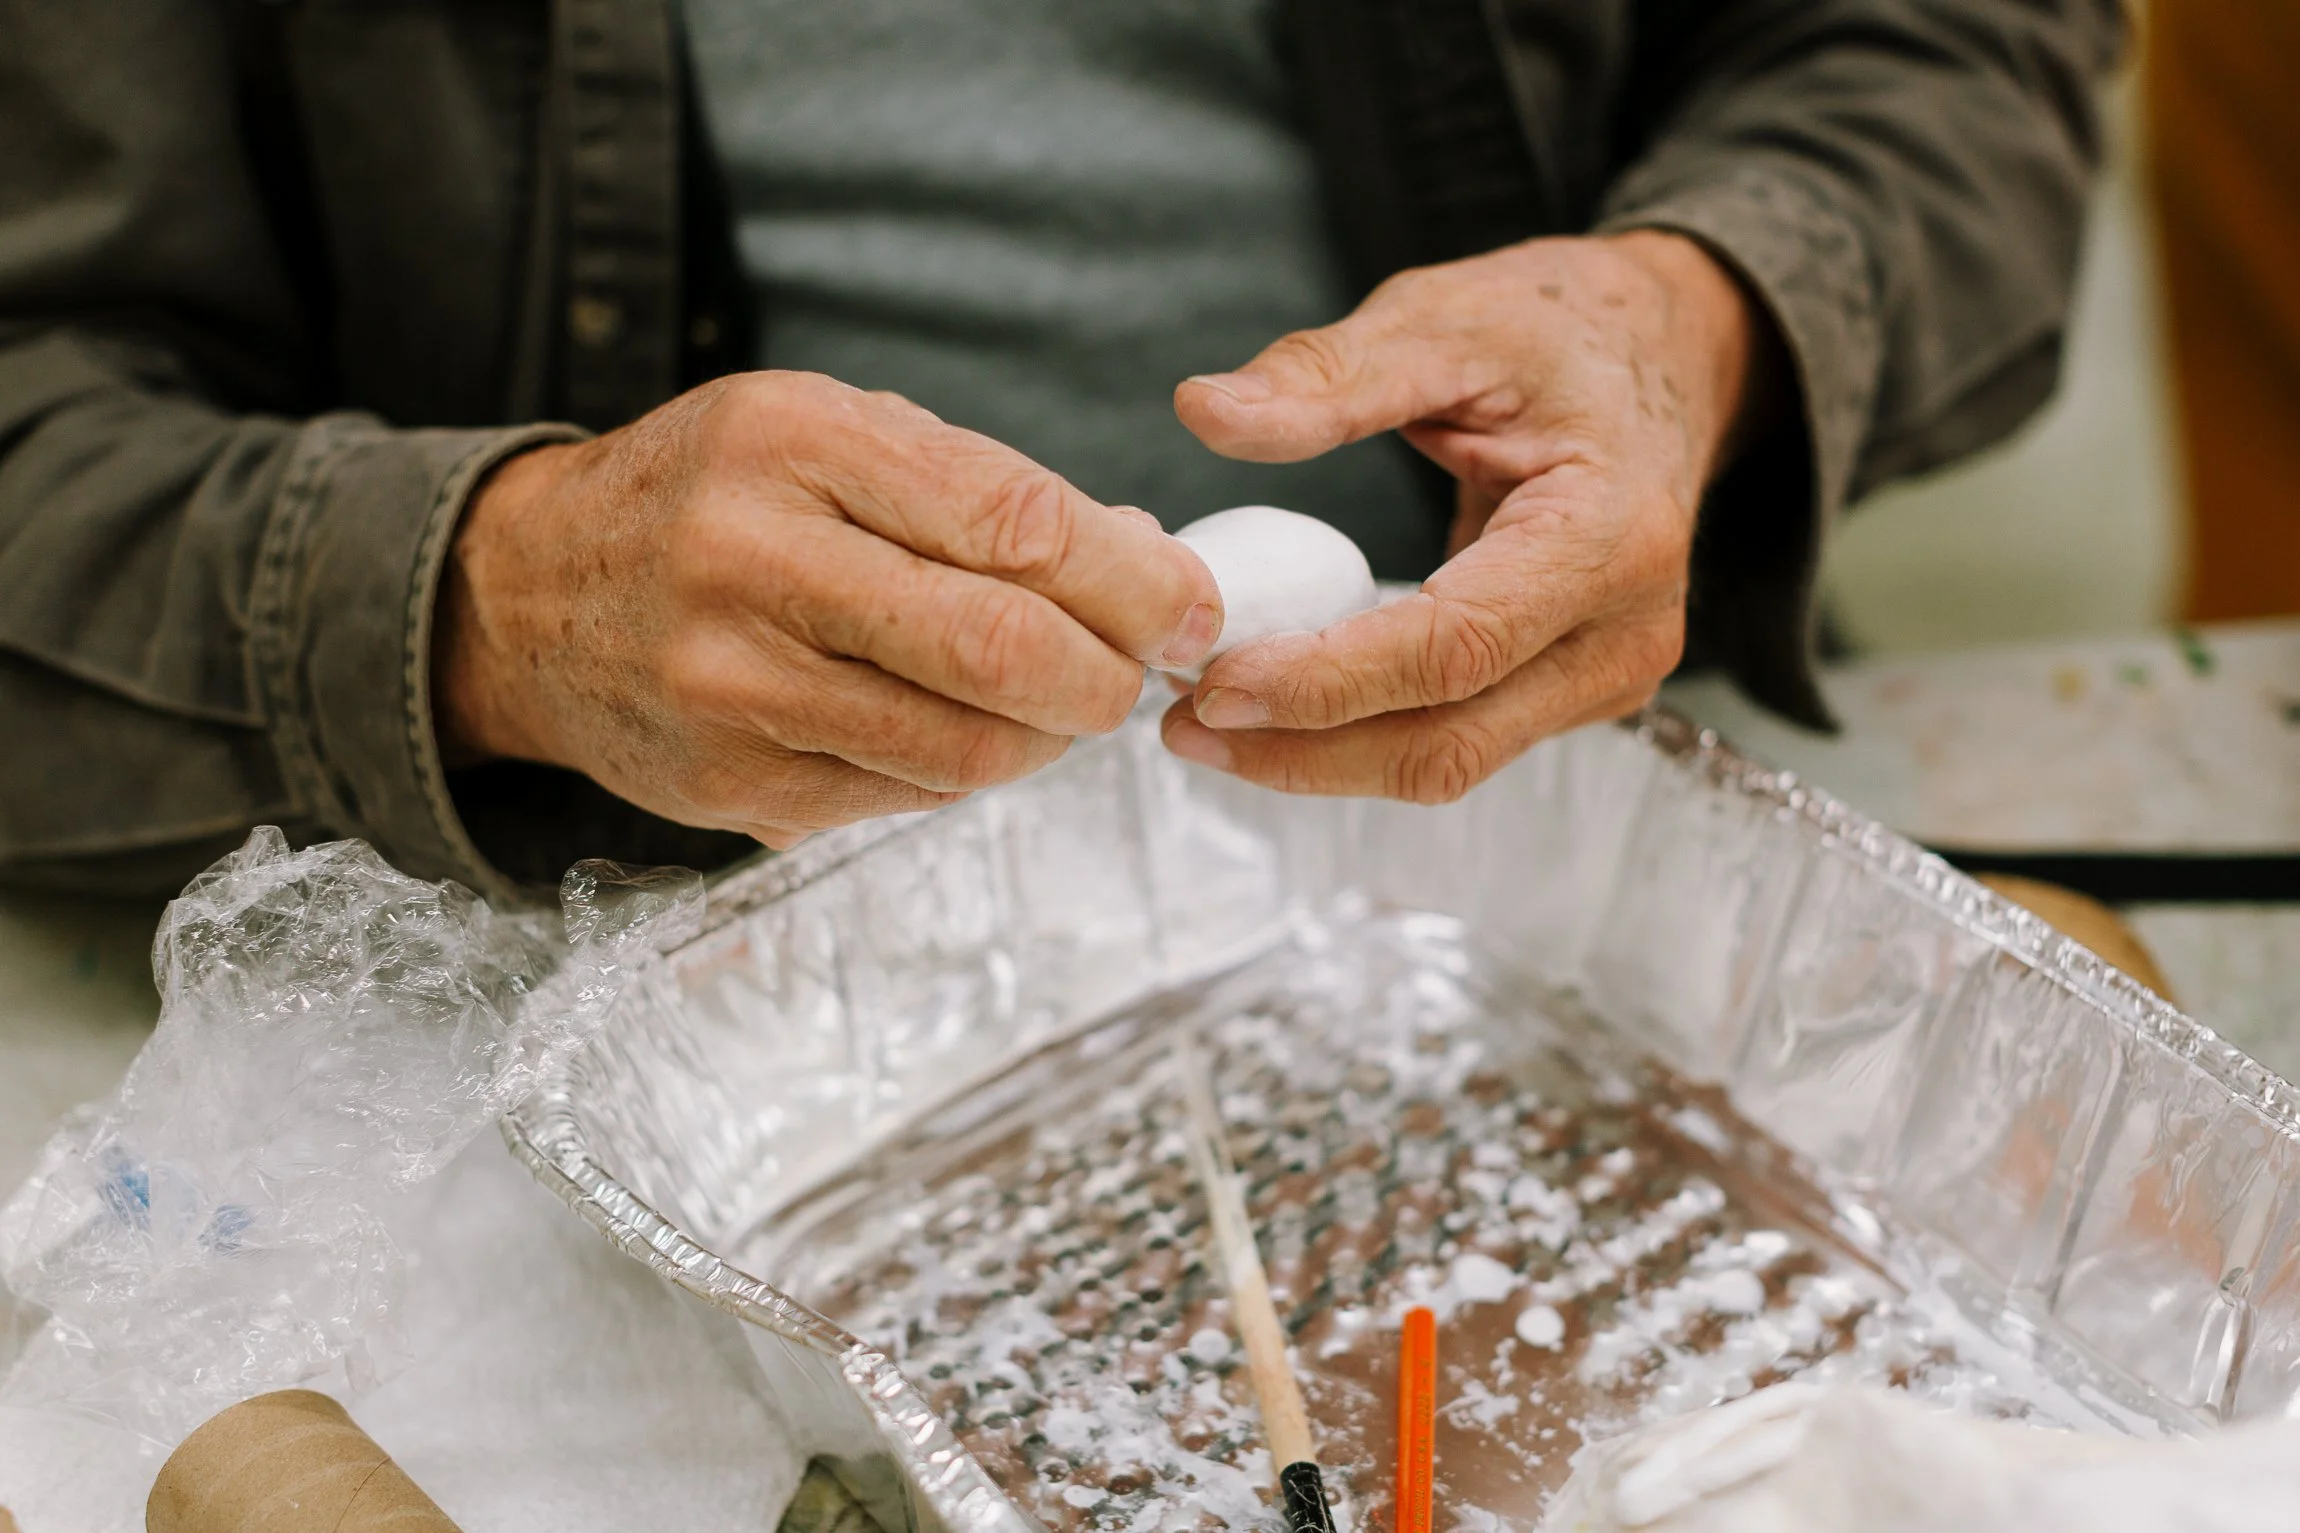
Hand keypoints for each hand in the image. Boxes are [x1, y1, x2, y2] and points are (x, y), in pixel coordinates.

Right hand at [434, 372, 1220, 846]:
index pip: (1013, 522)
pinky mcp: (729, 786)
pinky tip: (956, 728)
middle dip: (1109, 678)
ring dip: (1048, 738)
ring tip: (1053, 700)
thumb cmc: (710, 498)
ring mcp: (731, 687)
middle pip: (1000, 653)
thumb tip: (1146, 559)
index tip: (1192, 608)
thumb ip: (979, 487)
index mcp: (792, 441)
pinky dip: (964, 771)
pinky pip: (905, 799)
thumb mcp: (827, 435)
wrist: (527, 595)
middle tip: (1140, 674)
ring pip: (965, 751)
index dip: (1134, 580)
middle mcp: (750, 561)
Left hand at [1166, 231, 1775, 800]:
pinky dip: (1359, 733)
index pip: (1452, 647)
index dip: (1326, 682)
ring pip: (1448, 759)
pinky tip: (1279, 702)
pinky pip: (1456, 736)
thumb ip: (1327, 374)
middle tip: (1179, 723)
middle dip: (1304, 749)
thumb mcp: (1443, 318)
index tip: (1213, 682)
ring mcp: (1605, 675)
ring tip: (1207, 720)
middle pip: (1448, 739)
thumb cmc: (1560, 333)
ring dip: (1321, 756)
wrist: (1660, 353)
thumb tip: (1205, 411)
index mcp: (1608, 536)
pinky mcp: (1572, 691)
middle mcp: (1623, 631)